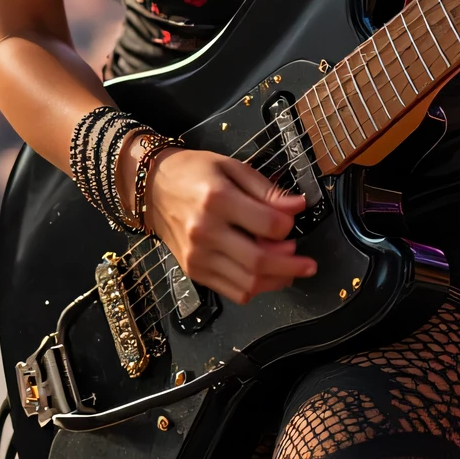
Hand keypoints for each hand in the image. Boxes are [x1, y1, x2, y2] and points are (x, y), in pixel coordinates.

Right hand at [141, 147, 315, 305]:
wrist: (151, 189)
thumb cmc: (193, 172)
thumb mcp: (230, 167)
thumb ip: (265, 189)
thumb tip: (297, 207)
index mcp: (218, 199)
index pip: (268, 225)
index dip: (289, 227)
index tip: (292, 221)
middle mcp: (206, 230)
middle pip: (260, 261)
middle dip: (292, 265)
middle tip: (308, 263)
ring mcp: (198, 255)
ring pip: (249, 283)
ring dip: (277, 281)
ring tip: (289, 271)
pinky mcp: (193, 270)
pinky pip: (233, 291)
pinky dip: (255, 288)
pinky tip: (264, 276)